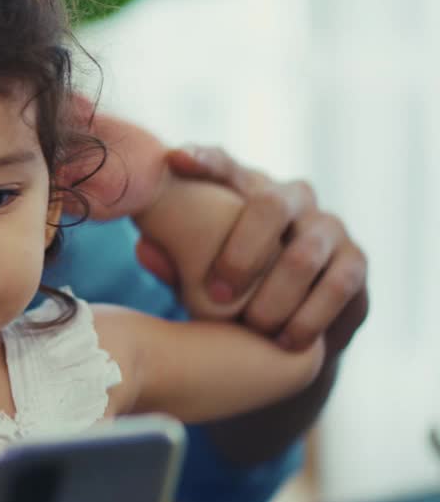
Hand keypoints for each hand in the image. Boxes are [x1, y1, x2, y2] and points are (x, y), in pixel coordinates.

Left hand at [137, 146, 368, 351]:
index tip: (175, 161)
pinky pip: (337, 286)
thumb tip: (144, 248)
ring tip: (252, 327)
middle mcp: (292, 199)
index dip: (204, 160)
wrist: (287, 332)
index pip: (225, 165)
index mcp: (247, 192)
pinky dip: (307, 317)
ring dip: (275, 296)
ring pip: (306, 253)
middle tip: (217, 295)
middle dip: (242, 252)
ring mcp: (329, 227)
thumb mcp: (198, 276)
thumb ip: (174, 261)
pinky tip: (284, 340)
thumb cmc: (230, 291)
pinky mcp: (355, 263)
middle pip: (271, 205)